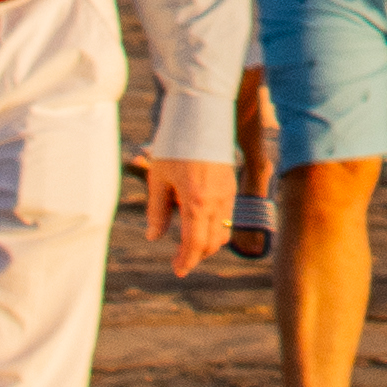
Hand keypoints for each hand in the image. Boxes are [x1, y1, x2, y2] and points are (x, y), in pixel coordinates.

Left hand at [141, 157, 233, 275]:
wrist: (201, 116)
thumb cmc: (175, 146)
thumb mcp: (158, 179)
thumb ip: (157, 211)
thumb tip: (154, 237)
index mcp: (196, 202)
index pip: (195, 244)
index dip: (186, 261)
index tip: (177, 270)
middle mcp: (217, 201)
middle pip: (213, 242)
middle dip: (197, 255)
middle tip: (180, 259)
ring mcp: (228, 193)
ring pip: (223, 230)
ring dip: (208, 241)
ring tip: (188, 240)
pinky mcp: (231, 185)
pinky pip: (227, 216)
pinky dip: (215, 226)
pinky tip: (197, 219)